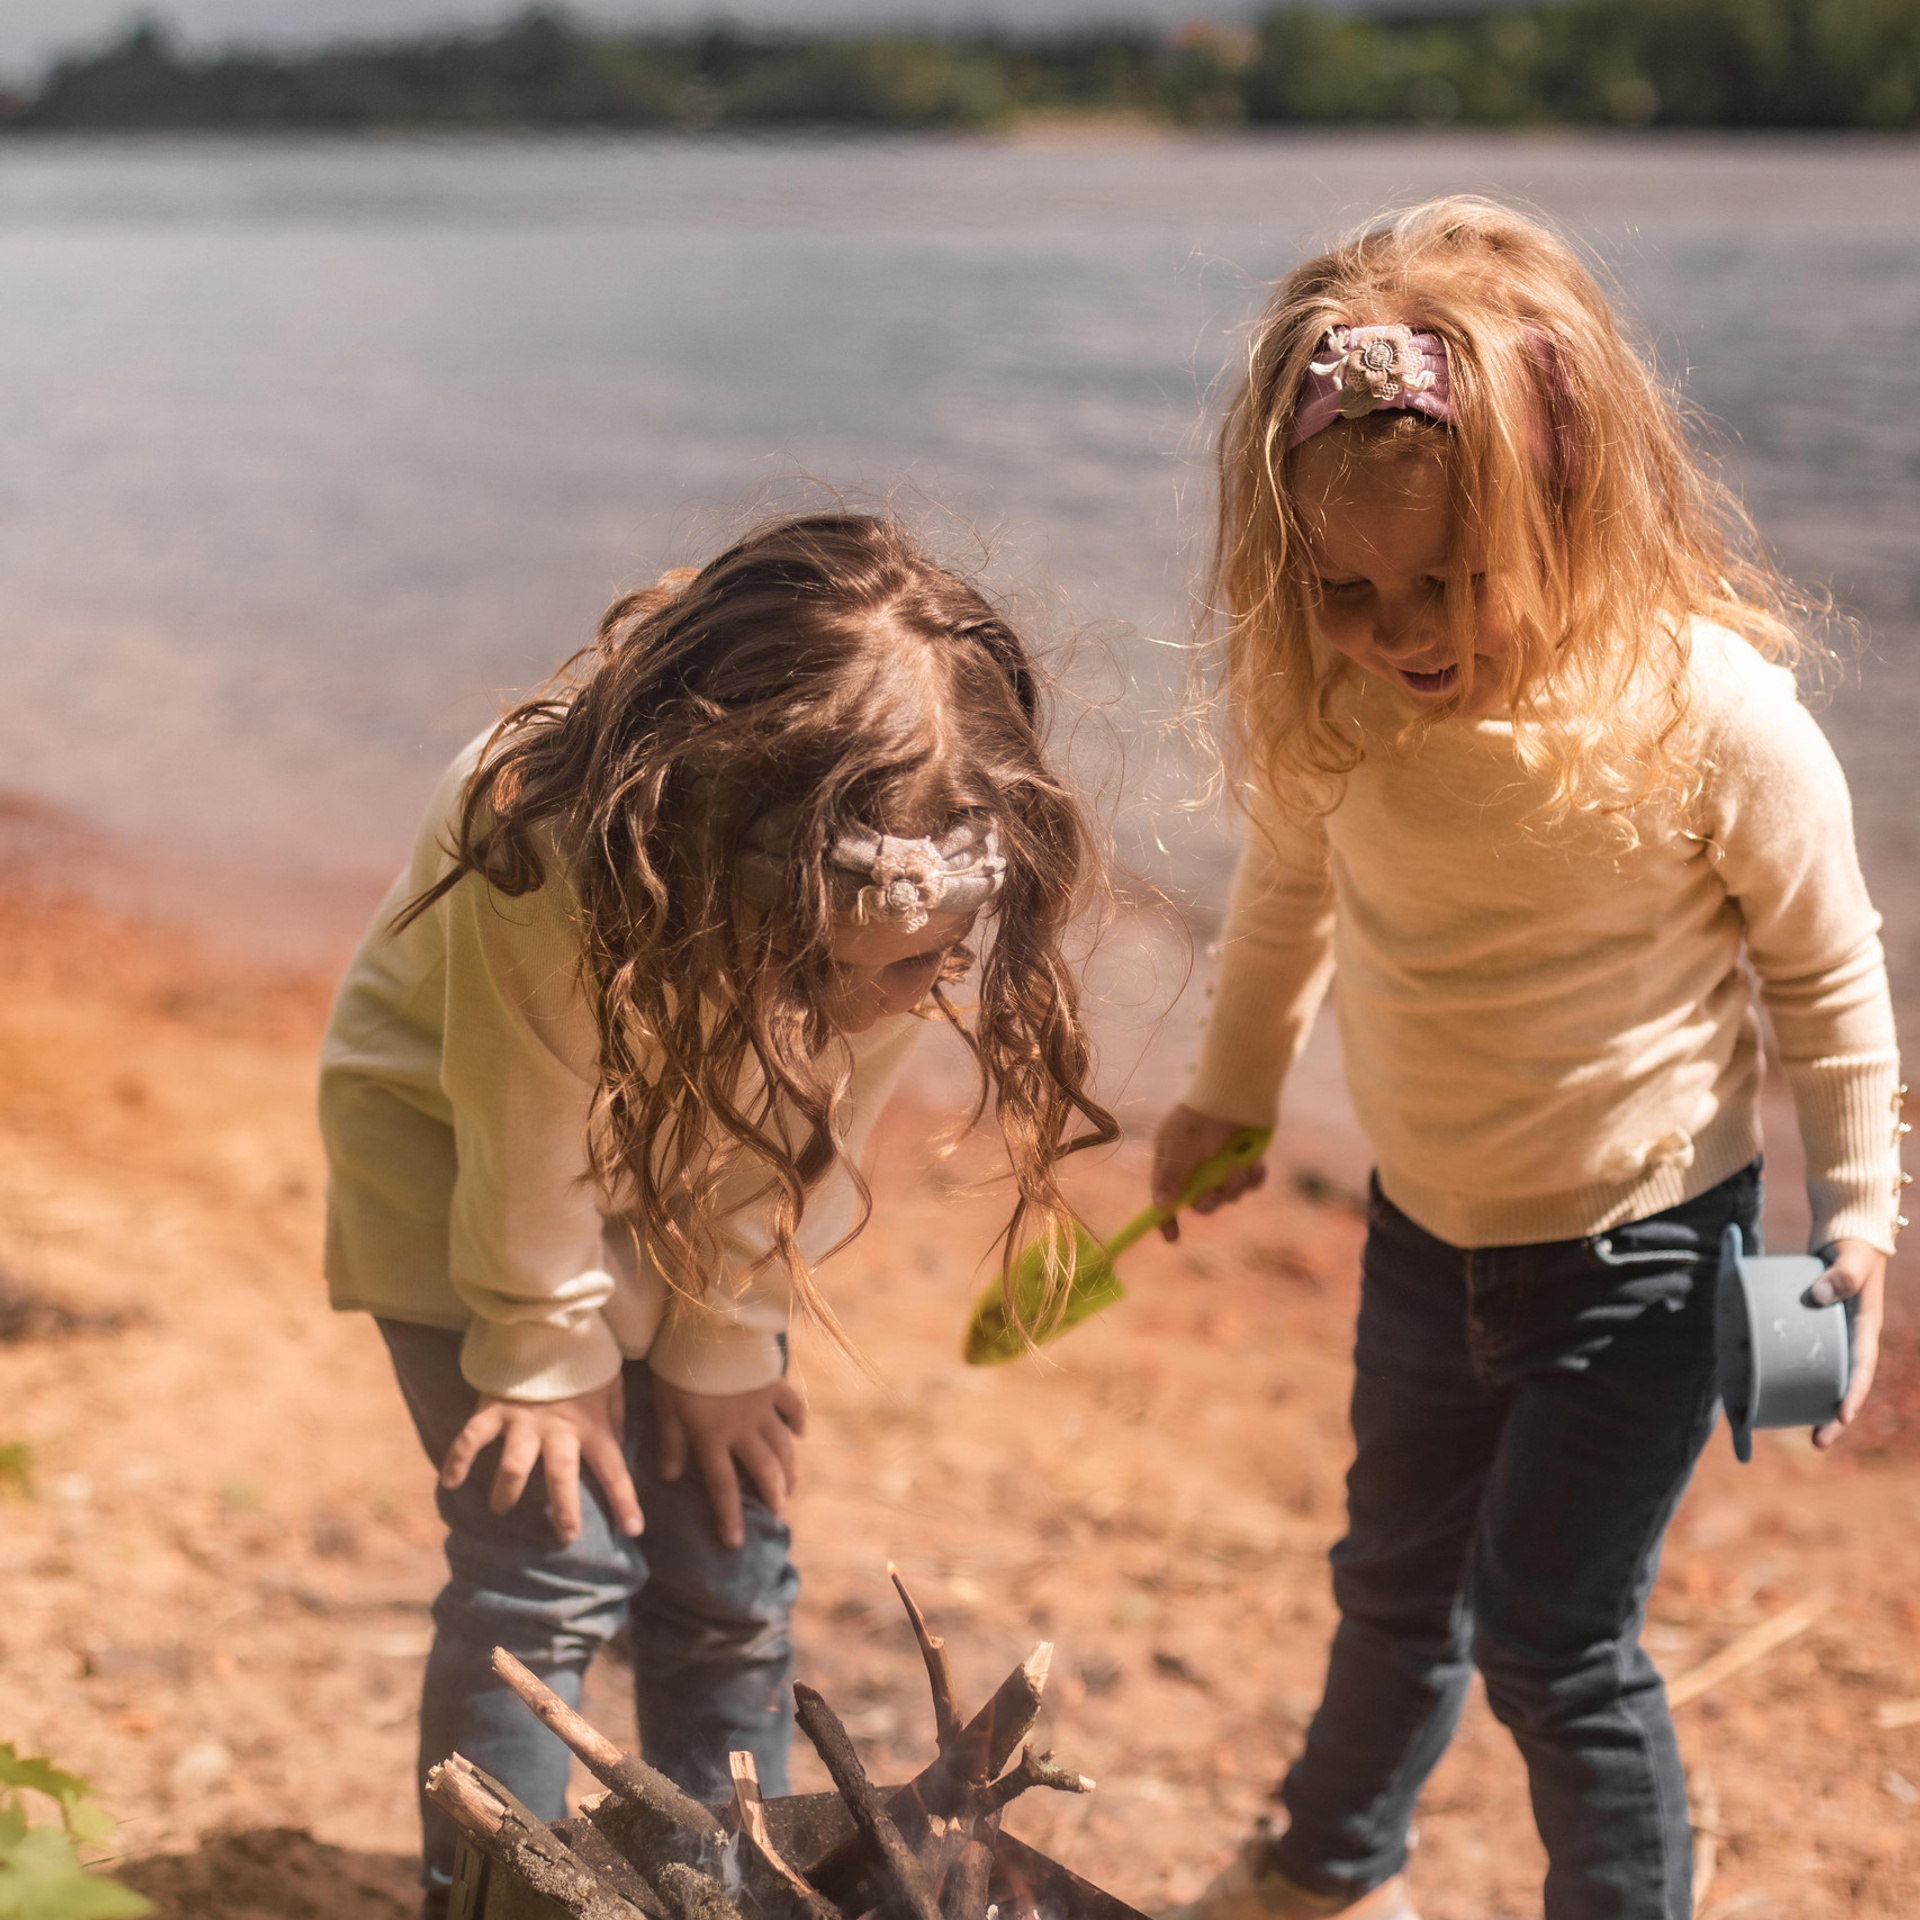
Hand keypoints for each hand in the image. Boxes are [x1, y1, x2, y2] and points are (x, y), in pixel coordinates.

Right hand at [440, 1378, 643, 1545]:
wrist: (550, 1322)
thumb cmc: (585, 1360)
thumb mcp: (611, 1386)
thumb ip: (613, 1420)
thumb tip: (616, 1447)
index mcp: (591, 1425)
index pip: (613, 1468)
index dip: (624, 1499)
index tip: (633, 1529)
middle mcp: (558, 1428)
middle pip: (561, 1476)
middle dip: (564, 1508)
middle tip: (565, 1535)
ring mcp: (523, 1420)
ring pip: (515, 1465)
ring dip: (506, 1491)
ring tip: (501, 1509)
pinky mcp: (495, 1408)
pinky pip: (472, 1437)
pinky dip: (458, 1459)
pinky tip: (450, 1482)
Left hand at [652, 1373, 806, 1549]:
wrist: (710, 1327)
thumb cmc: (679, 1368)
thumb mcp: (666, 1406)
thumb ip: (670, 1441)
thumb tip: (668, 1476)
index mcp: (713, 1437)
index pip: (723, 1486)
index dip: (730, 1516)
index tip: (736, 1543)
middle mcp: (743, 1429)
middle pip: (764, 1471)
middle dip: (773, 1496)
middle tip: (778, 1515)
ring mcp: (762, 1407)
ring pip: (782, 1446)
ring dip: (788, 1470)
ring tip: (790, 1488)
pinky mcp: (773, 1385)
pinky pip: (793, 1406)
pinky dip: (798, 1421)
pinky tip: (800, 1433)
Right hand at [1152, 1102, 1268, 1243]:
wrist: (1239, 1090)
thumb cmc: (1205, 1115)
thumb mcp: (1184, 1146)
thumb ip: (1173, 1176)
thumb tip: (1160, 1205)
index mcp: (1173, 1161)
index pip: (1165, 1197)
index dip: (1166, 1219)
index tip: (1173, 1237)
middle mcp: (1195, 1167)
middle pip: (1200, 1202)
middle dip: (1212, 1199)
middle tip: (1220, 1188)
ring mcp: (1221, 1165)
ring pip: (1228, 1195)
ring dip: (1236, 1186)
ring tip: (1242, 1166)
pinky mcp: (1244, 1161)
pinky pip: (1250, 1184)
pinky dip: (1254, 1179)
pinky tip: (1257, 1164)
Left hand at [1810, 1237, 1886, 1448]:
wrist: (1844, 1240)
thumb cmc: (1851, 1249)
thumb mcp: (1851, 1258)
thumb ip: (1841, 1274)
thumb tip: (1816, 1297)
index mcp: (1864, 1327)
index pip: (1861, 1367)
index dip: (1853, 1393)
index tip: (1842, 1416)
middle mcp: (1850, 1338)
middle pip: (1844, 1384)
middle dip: (1834, 1416)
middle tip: (1818, 1442)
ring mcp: (1833, 1337)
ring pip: (1826, 1378)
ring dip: (1815, 1404)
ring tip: (1802, 1434)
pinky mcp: (1816, 1331)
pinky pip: (1807, 1359)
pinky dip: (1797, 1377)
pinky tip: (1779, 1394)